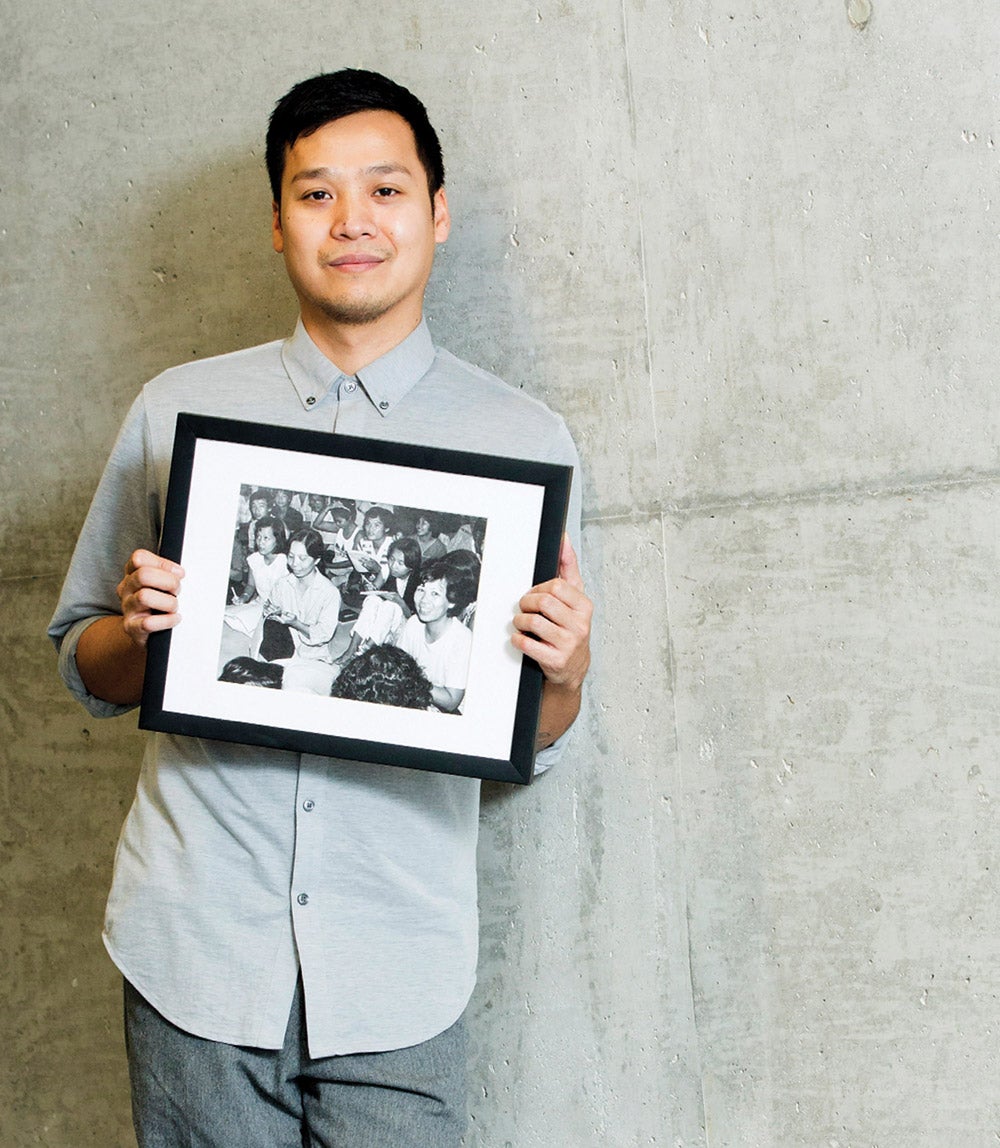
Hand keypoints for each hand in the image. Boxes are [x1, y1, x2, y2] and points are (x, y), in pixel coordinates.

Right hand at [116, 549, 184, 647]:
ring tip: (174, 607)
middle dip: (168, 582)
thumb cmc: (157, 604)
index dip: (162, 563)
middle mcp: (126, 588)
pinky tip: (175, 619)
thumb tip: (179, 573)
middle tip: (177, 591)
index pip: (139, 558)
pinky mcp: (131, 627)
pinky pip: (148, 623)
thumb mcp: (160, 584)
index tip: (179, 573)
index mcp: (133, 574)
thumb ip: (168, 574)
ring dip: (168, 602)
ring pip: (144, 596)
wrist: (144, 633)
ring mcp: (127, 608)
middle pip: (143, 575)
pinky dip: (167, 620)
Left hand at [512, 534, 591, 689]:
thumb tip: (564, 539)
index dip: (538, 589)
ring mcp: (569, 643)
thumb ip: (568, 567)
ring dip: (520, 621)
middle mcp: (580, 625)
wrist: (572, 668)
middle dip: (527, 603)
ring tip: (522, 624)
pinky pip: (528, 644)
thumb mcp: (574, 598)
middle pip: (543, 602)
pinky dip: (519, 639)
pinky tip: (522, 638)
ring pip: (533, 621)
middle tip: (525, 609)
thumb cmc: (570, 628)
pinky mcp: (556, 659)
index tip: (535, 595)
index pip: (556, 586)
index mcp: (584, 606)